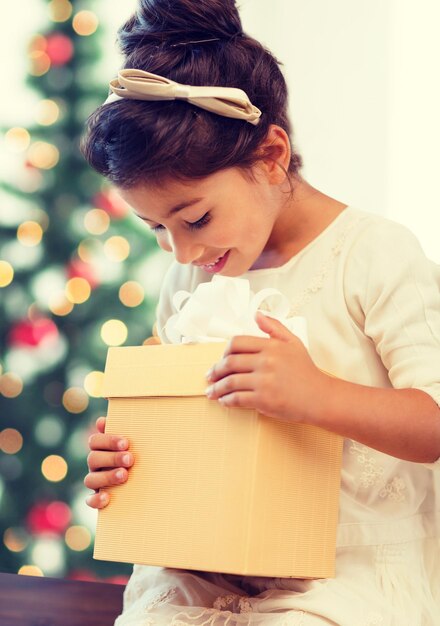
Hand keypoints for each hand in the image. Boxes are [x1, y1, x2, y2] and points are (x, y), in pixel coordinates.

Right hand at [84, 416, 133, 508]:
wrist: (148, 483)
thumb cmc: (140, 456)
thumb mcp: (136, 443)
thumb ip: (125, 430)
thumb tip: (104, 420)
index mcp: (102, 449)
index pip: (95, 441)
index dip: (108, 440)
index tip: (125, 443)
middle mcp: (96, 465)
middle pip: (93, 458)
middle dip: (112, 458)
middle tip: (130, 459)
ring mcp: (96, 482)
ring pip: (90, 479)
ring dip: (107, 476)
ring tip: (125, 475)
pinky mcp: (98, 499)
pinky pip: (90, 501)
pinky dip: (96, 500)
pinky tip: (107, 497)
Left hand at [205, 311, 328, 423]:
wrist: (320, 397)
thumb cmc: (306, 371)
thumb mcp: (294, 342)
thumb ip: (274, 327)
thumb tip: (257, 314)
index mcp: (271, 346)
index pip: (237, 343)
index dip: (224, 351)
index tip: (221, 359)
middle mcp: (266, 362)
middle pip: (229, 363)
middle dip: (215, 371)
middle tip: (209, 376)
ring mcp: (264, 381)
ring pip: (230, 382)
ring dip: (217, 388)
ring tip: (211, 392)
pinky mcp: (264, 399)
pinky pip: (237, 398)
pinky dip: (226, 400)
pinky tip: (224, 401)